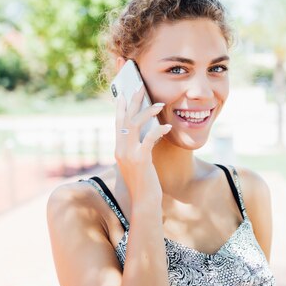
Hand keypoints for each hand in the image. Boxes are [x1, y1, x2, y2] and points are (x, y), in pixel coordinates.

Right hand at [114, 85, 171, 203]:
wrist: (144, 201)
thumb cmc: (144, 181)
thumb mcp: (138, 161)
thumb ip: (137, 146)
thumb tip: (146, 131)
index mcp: (119, 148)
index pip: (118, 122)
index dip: (120, 107)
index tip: (123, 93)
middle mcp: (120, 149)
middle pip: (125, 118)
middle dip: (133, 101)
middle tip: (139, 85)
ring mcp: (128, 154)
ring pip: (134, 125)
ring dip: (147, 112)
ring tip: (160, 104)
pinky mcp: (140, 159)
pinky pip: (149, 139)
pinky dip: (158, 130)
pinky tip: (168, 126)